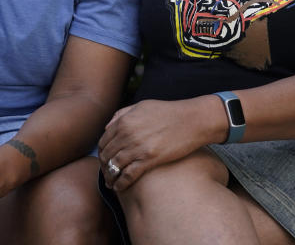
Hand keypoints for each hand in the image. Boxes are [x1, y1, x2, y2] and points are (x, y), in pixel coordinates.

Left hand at [98, 97, 220, 191]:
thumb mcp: (142, 106)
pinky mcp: (149, 159)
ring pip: (115, 167)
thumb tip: (107, 127)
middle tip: (107, 173)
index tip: (104, 160)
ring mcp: (138, 147)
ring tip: (111, 183)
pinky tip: (119, 188)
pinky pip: (128, 175)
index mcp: (124, 121)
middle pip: (107, 155)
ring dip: (110, 177)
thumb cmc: (168, 112)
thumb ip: (122, 114)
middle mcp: (127, 134)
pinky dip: (121, 183)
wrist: (192, 120)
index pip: (103, 141)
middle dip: (104, 166)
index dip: (102, 153)